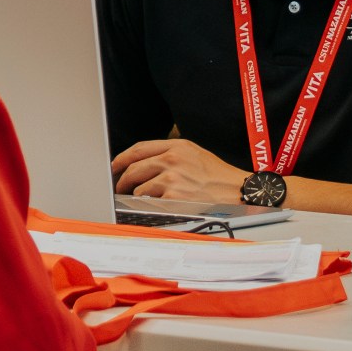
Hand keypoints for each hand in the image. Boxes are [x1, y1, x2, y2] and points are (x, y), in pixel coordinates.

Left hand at [112, 139, 248, 203]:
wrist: (236, 191)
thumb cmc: (218, 176)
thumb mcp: (195, 154)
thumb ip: (171, 153)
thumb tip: (145, 163)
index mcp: (178, 146)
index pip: (139, 148)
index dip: (122, 158)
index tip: (115, 165)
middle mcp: (172, 159)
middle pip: (134, 167)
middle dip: (122, 179)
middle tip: (120, 186)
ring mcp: (172, 178)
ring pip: (139, 187)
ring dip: (136, 194)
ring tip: (141, 198)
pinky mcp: (173, 196)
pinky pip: (149, 201)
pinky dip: (148, 204)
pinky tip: (154, 204)